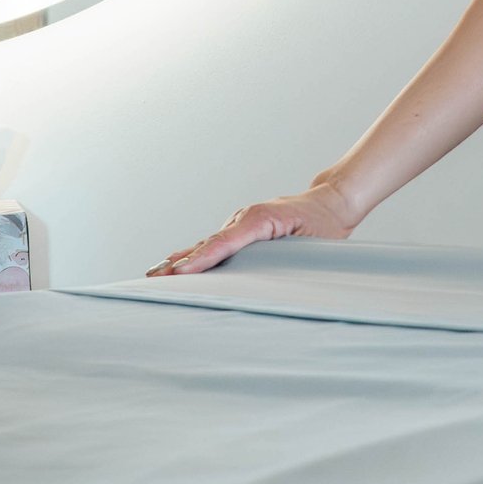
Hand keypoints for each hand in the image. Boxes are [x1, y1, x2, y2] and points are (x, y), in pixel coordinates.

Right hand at [146, 182, 360, 275]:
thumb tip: (272, 281)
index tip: (180, 272)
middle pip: (208, 244)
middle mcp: (244, 219)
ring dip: (181, 260)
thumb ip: (289, 258)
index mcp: (260, 219)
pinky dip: (192, 256)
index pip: (224, 242)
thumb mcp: (313, 242)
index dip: (201, 259)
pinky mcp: (240, 231)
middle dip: (181, 263)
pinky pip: (213, 245)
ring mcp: (240, 224)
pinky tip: (173, 265)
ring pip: (206, 245)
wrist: (329, 202)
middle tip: (154, 278)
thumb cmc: (324, 223)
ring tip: (154, 275)